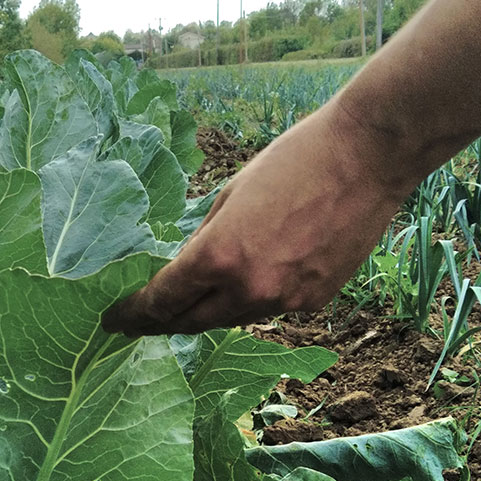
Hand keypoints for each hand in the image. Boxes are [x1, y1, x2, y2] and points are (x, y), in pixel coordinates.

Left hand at [102, 100, 409, 335]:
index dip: (133, 313)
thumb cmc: (295, 159)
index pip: (162, 300)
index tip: (113, 319)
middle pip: (191, 323)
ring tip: (189, 303)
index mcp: (219, 257)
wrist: (367, 156)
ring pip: (231, 318)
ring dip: (207, 312)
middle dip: (161, 323)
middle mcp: (249, 290)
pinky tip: (251, 278)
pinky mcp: (314, 302)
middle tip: (138, 323)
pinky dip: (252, 299)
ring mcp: (285, 302)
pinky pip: (269, 308)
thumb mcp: (230, 193)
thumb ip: (204, 238)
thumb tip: (186, 267)